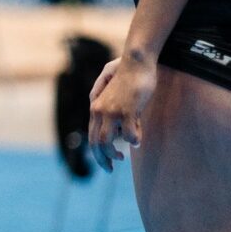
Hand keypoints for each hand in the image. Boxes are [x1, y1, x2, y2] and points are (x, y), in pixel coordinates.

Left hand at [88, 54, 155, 170]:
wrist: (135, 63)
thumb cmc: (128, 80)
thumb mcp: (116, 100)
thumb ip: (113, 115)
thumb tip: (120, 136)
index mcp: (95, 109)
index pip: (91, 137)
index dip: (97, 153)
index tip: (107, 162)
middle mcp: (99, 111)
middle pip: (96, 143)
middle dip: (102, 159)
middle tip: (110, 168)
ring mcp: (112, 111)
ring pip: (107, 141)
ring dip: (114, 153)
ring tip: (123, 156)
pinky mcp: (127, 109)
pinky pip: (129, 134)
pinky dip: (134, 140)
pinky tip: (139, 138)